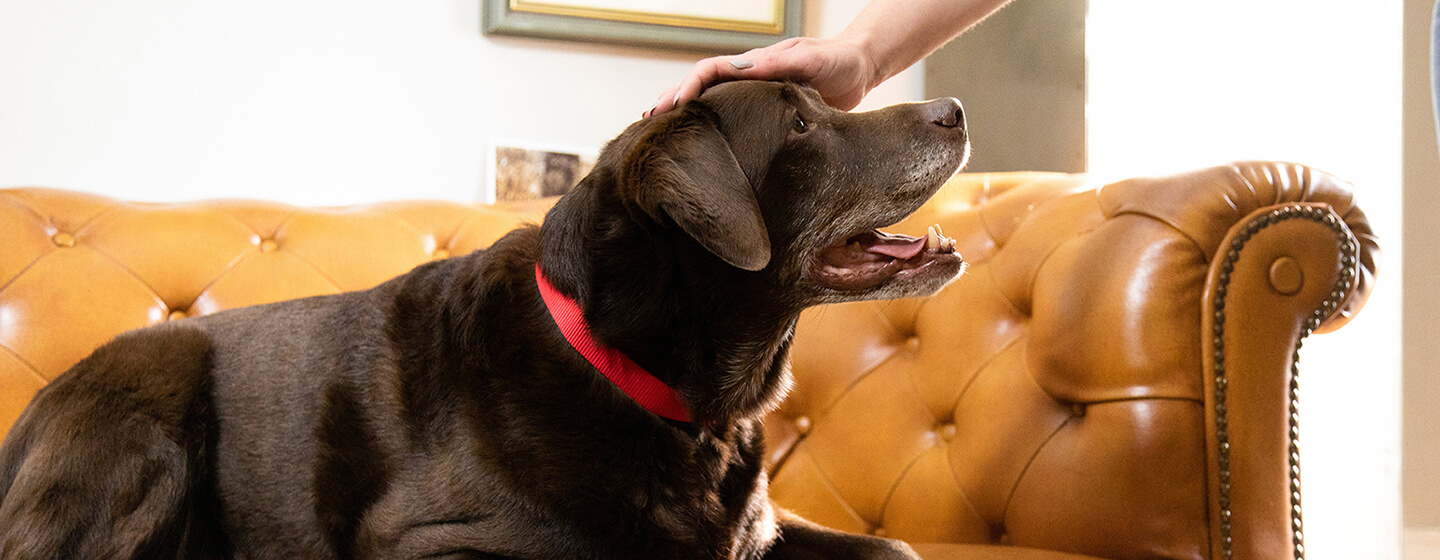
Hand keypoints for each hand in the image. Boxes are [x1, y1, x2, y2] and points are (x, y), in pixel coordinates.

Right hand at [645, 36, 878, 117]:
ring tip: (659, 135)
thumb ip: (780, 63)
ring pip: (711, 105)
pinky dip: (709, 131)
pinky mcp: (765, 116)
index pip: (711, 71)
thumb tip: (744, 67)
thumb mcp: (811, 58)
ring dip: (685, 117)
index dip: (689, 86)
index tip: (674, 105)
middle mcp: (749, 79)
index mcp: (756, 64)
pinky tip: (698, 149)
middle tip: (648, 122)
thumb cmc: (838, 61)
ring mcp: (754, 97)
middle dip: (673, 101)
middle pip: (701, 88)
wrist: (860, 69)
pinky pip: (730, 121)